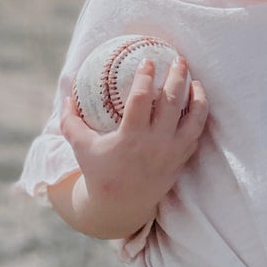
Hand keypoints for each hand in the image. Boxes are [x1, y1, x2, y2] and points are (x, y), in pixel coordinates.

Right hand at [58, 53, 209, 237]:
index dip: (145, 77)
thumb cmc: (100, 172)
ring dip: (197, 96)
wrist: (120, 207)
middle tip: (178, 59)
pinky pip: (196, 134)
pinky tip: (196, 103)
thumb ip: (71, 121)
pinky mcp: (181, 161)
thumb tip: (67, 95)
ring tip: (194, 80)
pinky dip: (199, 116)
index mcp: (131, 138)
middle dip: (177, 77)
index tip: (148, 61)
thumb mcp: (81, 147)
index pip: (142, 99)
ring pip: (193, 119)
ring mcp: (172, 153)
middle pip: (172, 102)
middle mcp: (155, 144)